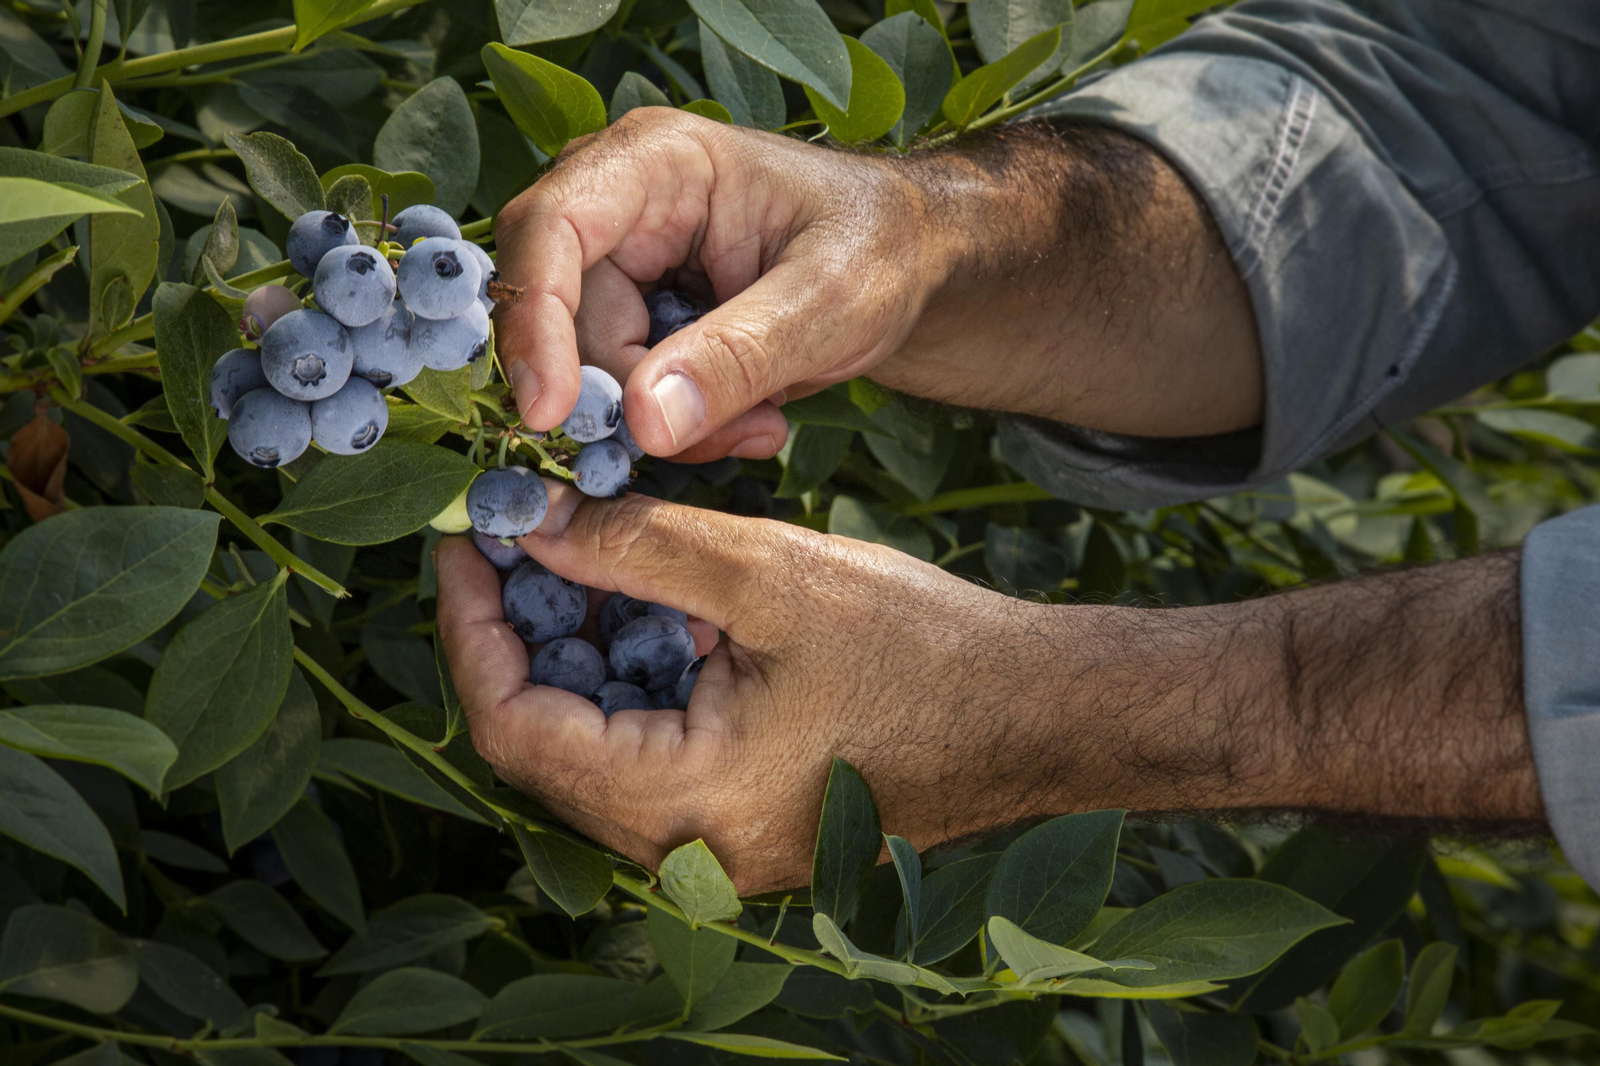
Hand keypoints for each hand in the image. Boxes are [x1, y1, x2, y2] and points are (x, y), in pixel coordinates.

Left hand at [434, 482, 1126, 892]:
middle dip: (517, 634)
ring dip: (573, 653)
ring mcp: (717, 846)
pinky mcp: (743, 822)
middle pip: (544, 743)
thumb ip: (638, 548)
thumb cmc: (924, 650)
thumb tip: (528, 517)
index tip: (464, 541)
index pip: (516, 727)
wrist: (1037, 714)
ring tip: (572, 554)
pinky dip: (629, 680)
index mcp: (684, 806)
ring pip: (593, 748)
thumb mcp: (770, 576)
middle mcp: (687, 851)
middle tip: (511, 537)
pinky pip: (648, 756)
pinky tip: (643, 607)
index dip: (472, 628)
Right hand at [492, 109, 1262, 463]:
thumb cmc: (879, 250)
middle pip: (563, 315)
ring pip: (590, 365)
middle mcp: (617, 200)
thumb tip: (641, 426)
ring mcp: (620, 257)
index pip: (550, 231)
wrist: (908, 262)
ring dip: (667, 421)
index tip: (550, 415)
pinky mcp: (633, 309)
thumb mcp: (828, 304)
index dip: (534, 323)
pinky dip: (679, 422)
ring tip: (762, 425)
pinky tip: (749, 420)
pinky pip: (621, 385)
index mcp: (656, 162)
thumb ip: (737, 359)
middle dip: (634, 397)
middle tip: (739, 436)